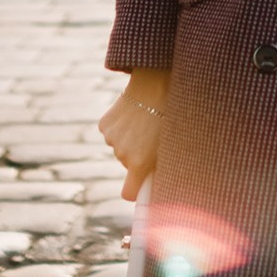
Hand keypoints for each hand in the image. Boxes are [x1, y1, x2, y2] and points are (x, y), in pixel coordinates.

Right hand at [99, 70, 169, 199]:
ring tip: (145, 122)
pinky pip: (112, 133)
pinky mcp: (104, 124)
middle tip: (153, 139)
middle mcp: (121, 154)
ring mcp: (110, 138)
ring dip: (130, 140)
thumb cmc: (170, 115)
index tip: (142, 186)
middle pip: (128, 165)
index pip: (128, 193)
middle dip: (138, 156)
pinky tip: (133, 115)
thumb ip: (163, 168)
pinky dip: (121, 128)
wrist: (156, 82)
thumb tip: (159, 185)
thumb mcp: (172, 145)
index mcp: (138, 162)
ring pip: (120, 147)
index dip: (136, 191)